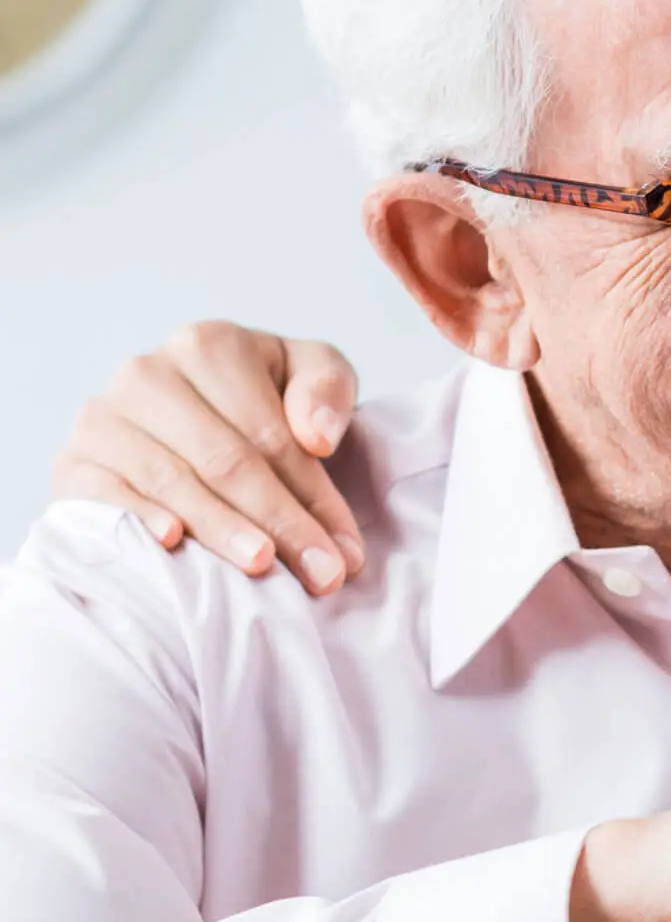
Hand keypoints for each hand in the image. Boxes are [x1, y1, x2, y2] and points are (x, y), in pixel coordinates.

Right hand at [49, 322, 364, 594]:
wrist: (191, 413)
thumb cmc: (264, 397)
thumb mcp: (311, 374)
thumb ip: (328, 390)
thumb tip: (316, 437)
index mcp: (210, 345)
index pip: (270, 434)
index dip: (314, 497)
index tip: (345, 552)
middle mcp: (148, 373)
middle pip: (225, 461)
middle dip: (280, 524)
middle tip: (321, 576)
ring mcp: (103, 417)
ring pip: (173, 481)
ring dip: (222, 531)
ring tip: (263, 568)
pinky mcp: (72, 461)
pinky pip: (106, 494)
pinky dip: (141, 518)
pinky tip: (174, 544)